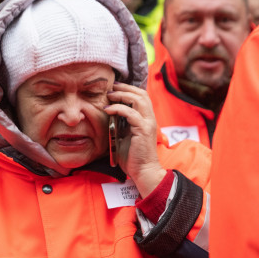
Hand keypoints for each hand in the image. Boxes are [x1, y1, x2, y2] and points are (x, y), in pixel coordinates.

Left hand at [104, 82, 166, 196]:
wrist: (142, 171)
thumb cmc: (132, 157)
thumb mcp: (124, 136)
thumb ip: (120, 124)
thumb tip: (109, 114)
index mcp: (146, 119)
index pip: (142, 97)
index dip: (129, 89)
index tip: (115, 88)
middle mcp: (150, 119)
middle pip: (142, 94)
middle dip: (126, 88)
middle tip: (112, 86)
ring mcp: (148, 123)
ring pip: (138, 100)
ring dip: (122, 95)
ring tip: (110, 95)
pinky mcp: (143, 130)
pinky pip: (131, 113)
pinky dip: (118, 108)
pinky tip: (108, 109)